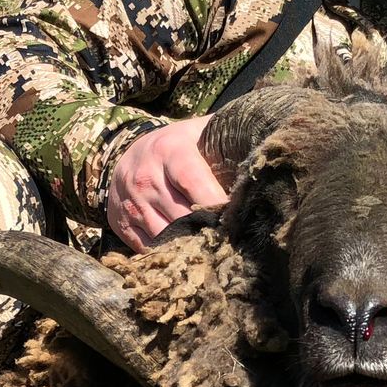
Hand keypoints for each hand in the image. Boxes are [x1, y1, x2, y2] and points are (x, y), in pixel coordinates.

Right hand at [108, 115, 228, 251]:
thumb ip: (225, 139)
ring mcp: (132, 203)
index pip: (197, 184)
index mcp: (170, 152)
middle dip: (209, 230)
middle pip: (183, 216)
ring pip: (165, 237)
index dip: (218, 205)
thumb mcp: (197, 132)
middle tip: (232, 241)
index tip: (238, 220)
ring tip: (211, 250)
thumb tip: (264, 150)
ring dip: (189, 246)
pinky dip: (168, 254)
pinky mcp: (122, 223)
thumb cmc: (174, 146)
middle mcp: (146, 178)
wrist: (122, 153)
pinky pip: (147, 248)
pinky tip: (185, 253)